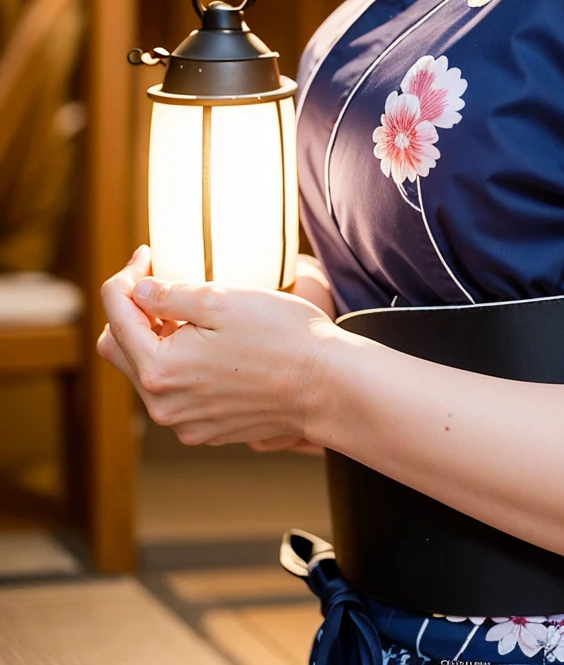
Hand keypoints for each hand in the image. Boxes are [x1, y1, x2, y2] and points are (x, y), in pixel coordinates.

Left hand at [97, 245, 338, 446]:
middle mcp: (163, 405)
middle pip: (118, 348)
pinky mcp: (206, 430)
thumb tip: (138, 290)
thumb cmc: (282, 337)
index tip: (147, 255)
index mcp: (159, 369)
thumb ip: (169, 295)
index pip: (115, 313)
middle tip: (161, 282)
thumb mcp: (221, 300)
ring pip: (145, 372)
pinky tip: (208, 345)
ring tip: (189, 314)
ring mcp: (185, 423)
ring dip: (155, 339)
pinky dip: (178, 364)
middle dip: (132, 310)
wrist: (327, 385)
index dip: (125, 276)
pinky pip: (173, 393)